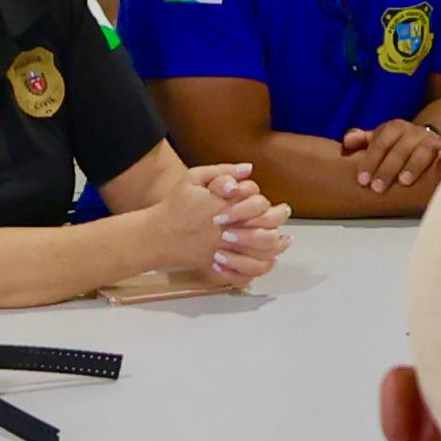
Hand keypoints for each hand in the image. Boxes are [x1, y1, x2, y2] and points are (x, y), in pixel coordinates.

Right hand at [138, 164, 289, 286]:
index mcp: (224, 206)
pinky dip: (258, 269)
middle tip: (283, 213)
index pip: (257, 201)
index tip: (271, 202)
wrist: (157, 235)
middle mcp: (228, 228)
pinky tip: (266, 261)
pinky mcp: (218, 263)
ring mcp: (224, 248)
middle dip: (278, 219)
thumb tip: (249, 168)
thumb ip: (223, 171)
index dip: (265, 201)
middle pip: (265, 226)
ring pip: (260, 252)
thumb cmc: (175, 205)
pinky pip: (245, 272)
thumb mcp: (193, 178)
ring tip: (284, 240)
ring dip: (276, 246)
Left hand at [338, 116, 440, 193]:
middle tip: (377, 188)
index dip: (370, 161)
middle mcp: (413, 132)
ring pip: (424, 149)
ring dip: (414, 164)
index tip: (363, 180)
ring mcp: (432, 140)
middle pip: (400, 148)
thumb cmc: (398, 146)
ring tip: (404, 181)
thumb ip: (363, 141)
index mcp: (394, 129)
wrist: (430, 139)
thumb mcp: (380, 141)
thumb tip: (347, 141)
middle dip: (388, 168)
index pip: (380, 143)